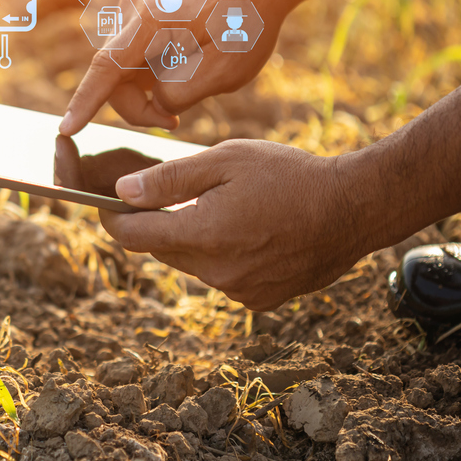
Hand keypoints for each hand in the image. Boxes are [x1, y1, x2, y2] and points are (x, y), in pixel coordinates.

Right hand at [59, 0, 294, 134]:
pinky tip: (180, 72)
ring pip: (121, 70)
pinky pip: (132, 59)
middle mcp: (133, 8)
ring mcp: (134, 9)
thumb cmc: (247, 22)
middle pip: (113, 76)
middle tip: (174, 121)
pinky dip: (150, 76)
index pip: (106, 68)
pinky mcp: (140, 16)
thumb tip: (154, 100)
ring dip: (146, 91)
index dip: (85, 103)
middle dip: (138, 106)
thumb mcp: (226, 69)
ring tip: (187, 91)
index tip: (67, 130)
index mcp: (152, 19)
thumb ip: (182, 92)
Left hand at [98, 139, 367, 310]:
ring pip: (191, 264)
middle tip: (163, 195)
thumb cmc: (292, 175)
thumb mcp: (226, 160)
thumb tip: (121, 192)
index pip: (131, 236)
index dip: (111, 217)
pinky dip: (221, 255)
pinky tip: (245, 230)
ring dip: (190, 239)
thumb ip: (169, 178)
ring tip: (216, 207)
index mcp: (203, 235)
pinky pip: (221, 277)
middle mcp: (216, 273)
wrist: (357, 208)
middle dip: (154, 224)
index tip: (103, 201)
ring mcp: (239, 291)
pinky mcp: (259, 301)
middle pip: (160, 250)